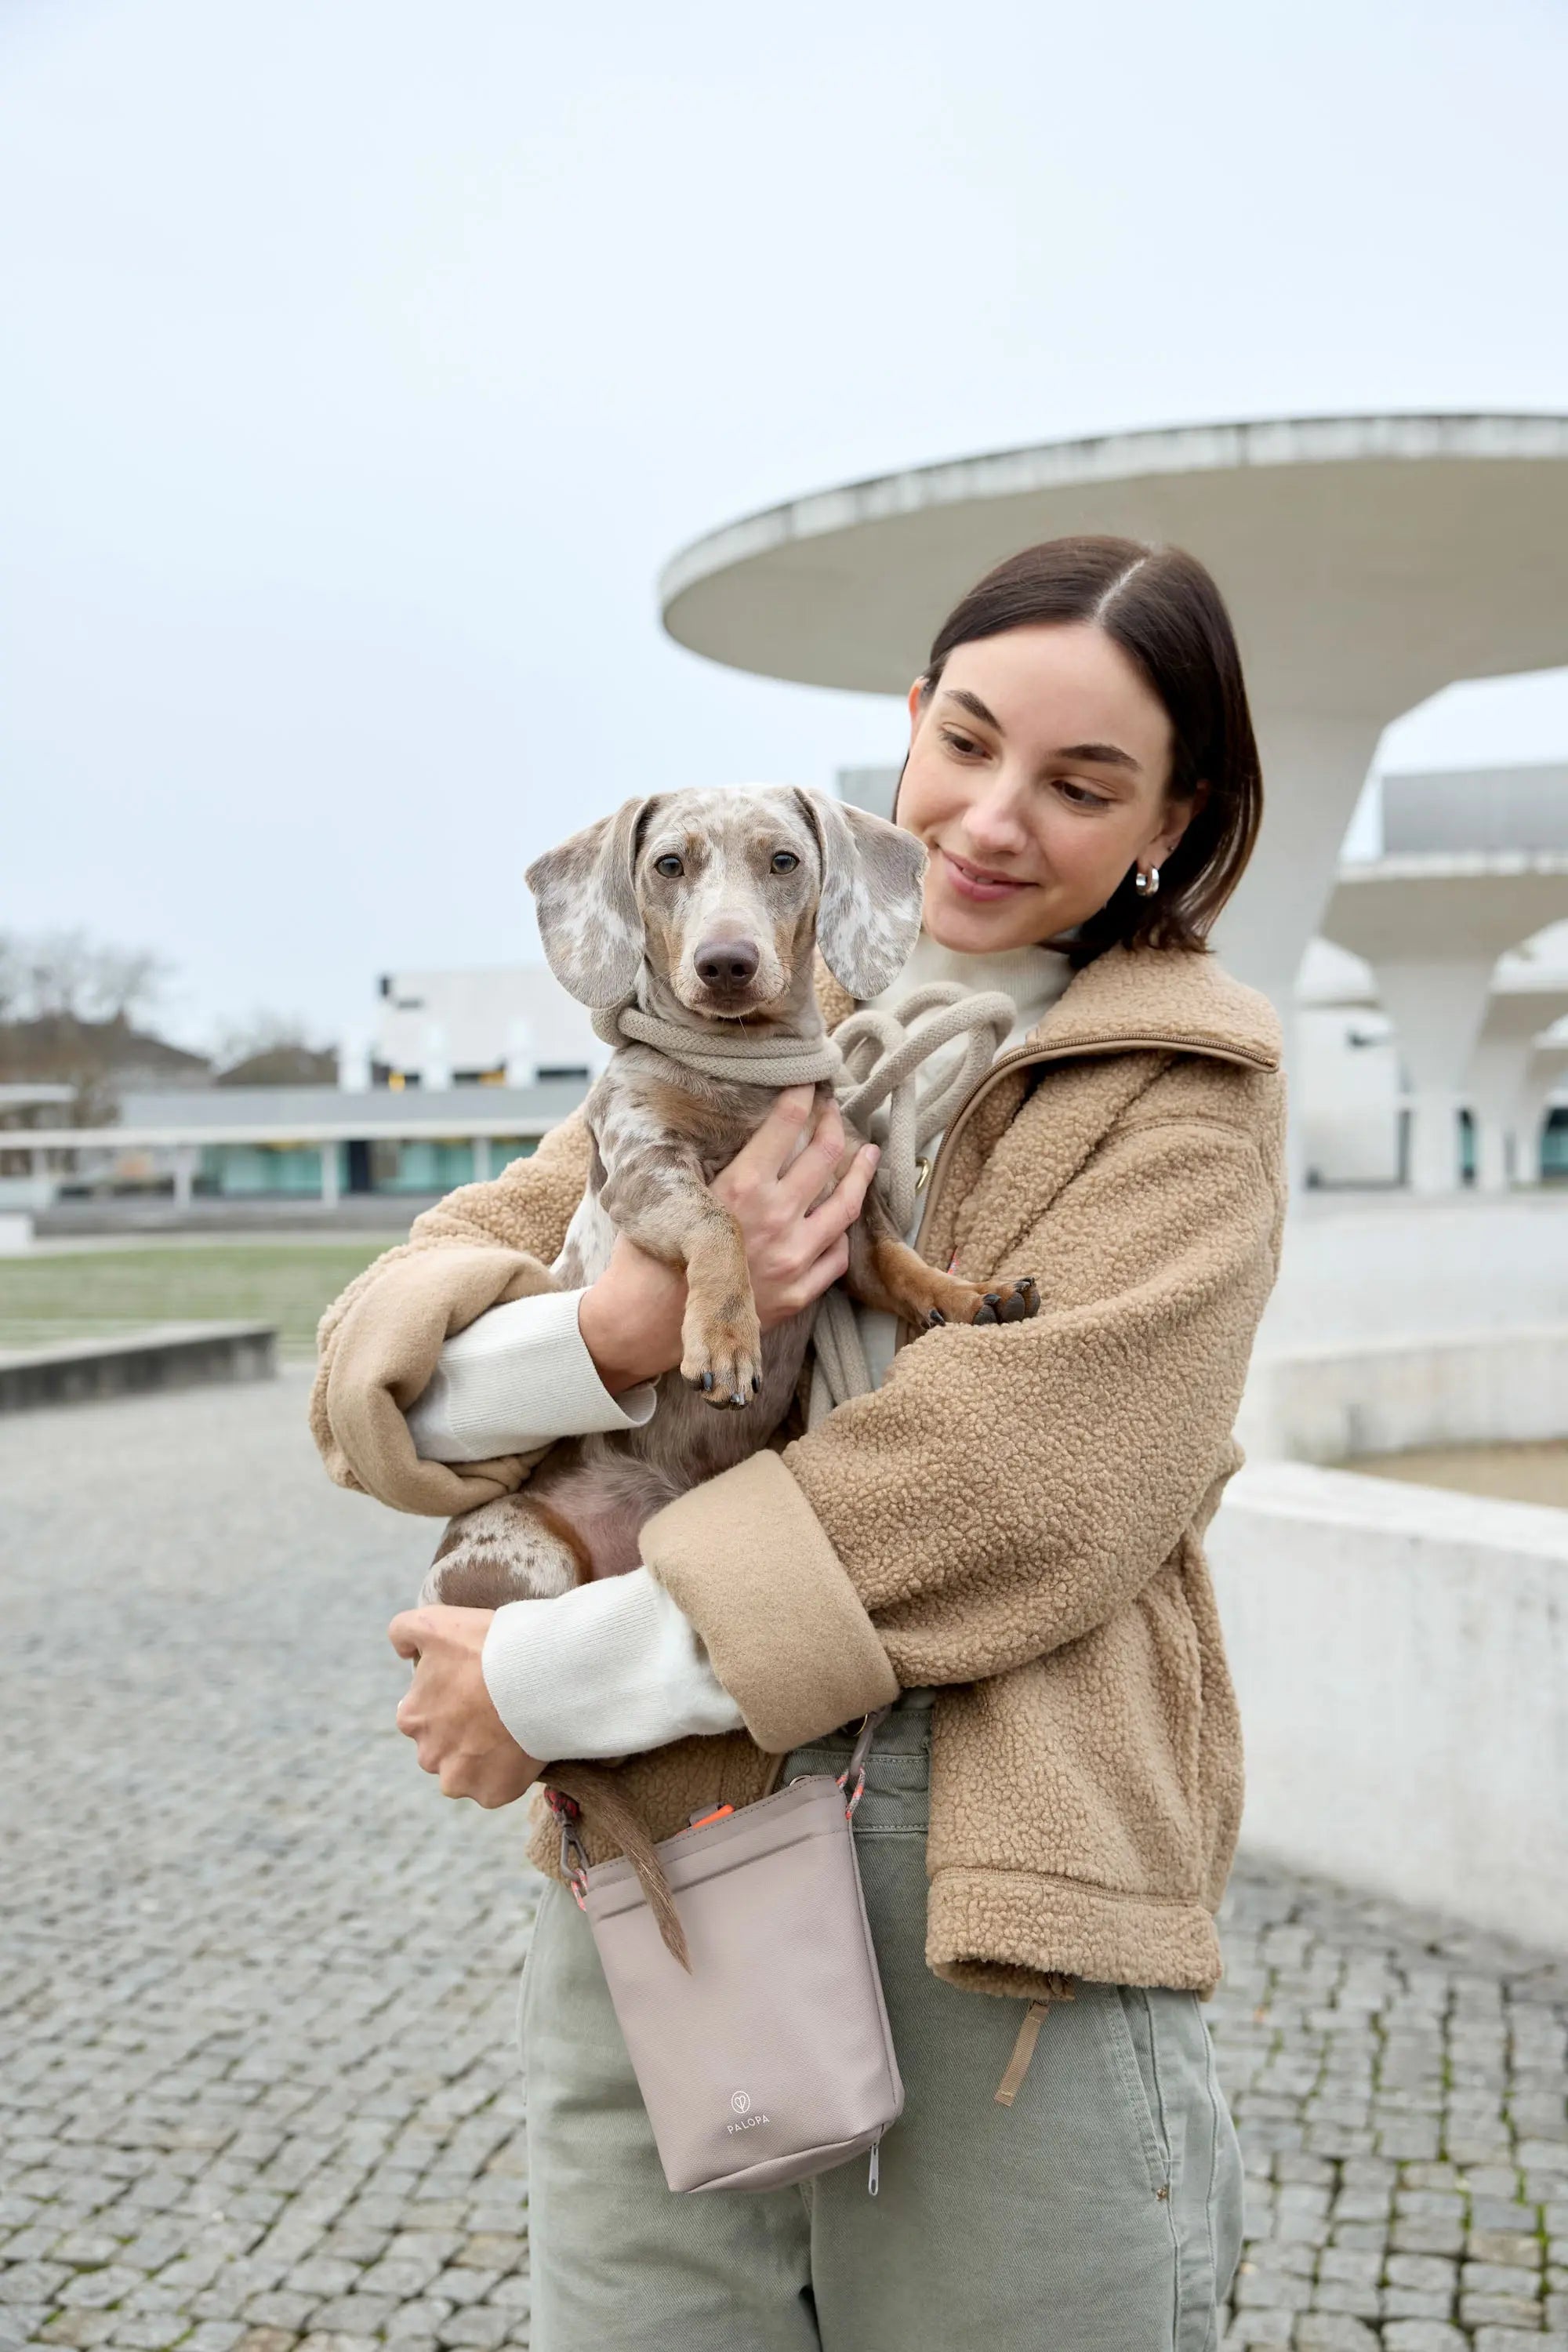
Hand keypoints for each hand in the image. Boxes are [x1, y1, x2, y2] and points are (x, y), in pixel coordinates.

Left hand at [389, 1604, 543, 1807]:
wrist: (539, 1674)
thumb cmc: (487, 1646)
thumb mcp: (436, 1622)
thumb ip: (404, 1630)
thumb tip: (400, 1651)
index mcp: (411, 1717)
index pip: (422, 1713)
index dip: (450, 1698)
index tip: (474, 1686)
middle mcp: (428, 1755)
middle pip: (443, 1747)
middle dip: (461, 1733)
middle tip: (493, 1708)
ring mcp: (460, 1779)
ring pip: (466, 1772)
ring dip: (482, 1757)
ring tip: (510, 1729)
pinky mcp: (492, 1793)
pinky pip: (497, 1788)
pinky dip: (508, 1773)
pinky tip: (522, 1747)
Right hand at [576, 1088, 879, 1391]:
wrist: (644, 1325)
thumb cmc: (648, 1256)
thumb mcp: (675, 1196)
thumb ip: (715, 1168)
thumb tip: (744, 1135)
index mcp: (740, 1187)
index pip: (788, 1123)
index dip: (804, 1095)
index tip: (810, 1082)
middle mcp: (774, 1218)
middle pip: (826, 1155)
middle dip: (834, 1123)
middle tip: (835, 1112)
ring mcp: (791, 1259)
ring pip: (847, 1205)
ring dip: (861, 1173)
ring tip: (867, 1155)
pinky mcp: (797, 1294)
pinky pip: (837, 1255)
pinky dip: (842, 1233)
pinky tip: (842, 1220)